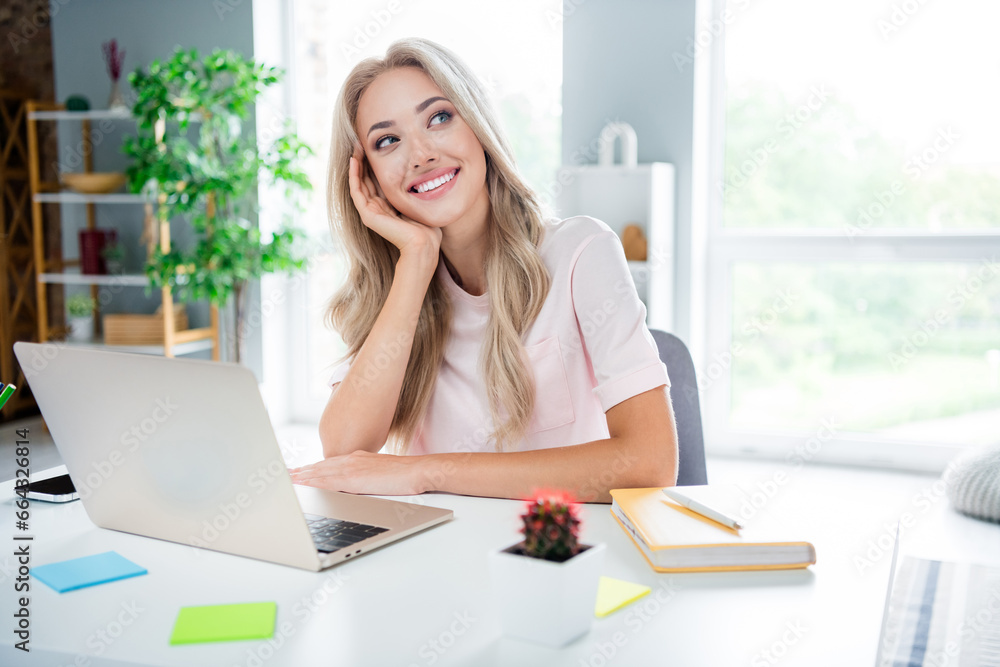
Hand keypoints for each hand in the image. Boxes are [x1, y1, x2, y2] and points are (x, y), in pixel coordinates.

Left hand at [288, 450, 425, 495]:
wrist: (419, 470)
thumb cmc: (406, 474)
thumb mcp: (381, 472)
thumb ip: (366, 475)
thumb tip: (359, 483)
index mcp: (358, 458)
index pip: (329, 464)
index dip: (312, 468)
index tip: (299, 471)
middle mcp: (352, 459)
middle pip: (320, 466)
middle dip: (301, 471)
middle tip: (284, 474)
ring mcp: (352, 467)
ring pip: (319, 472)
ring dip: (302, 476)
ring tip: (287, 479)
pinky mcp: (355, 478)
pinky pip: (328, 480)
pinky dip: (313, 482)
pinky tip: (303, 485)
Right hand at [349, 145, 441, 259]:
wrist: (423, 243)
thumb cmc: (426, 226)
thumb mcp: (417, 201)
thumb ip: (411, 188)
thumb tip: (420, 170)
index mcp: (388, 206)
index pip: (376, 181)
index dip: (373, 164)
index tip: (373, 147)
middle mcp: (377, 208)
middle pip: (365, 180)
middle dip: (363, 161)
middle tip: (360, 142)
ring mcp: (371, 212)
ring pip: (359, 183)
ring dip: (356, 165)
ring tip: (355, 148)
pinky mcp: (368, 215)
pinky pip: (356, 191)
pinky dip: (353, 176)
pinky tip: (353, 161)